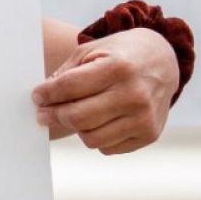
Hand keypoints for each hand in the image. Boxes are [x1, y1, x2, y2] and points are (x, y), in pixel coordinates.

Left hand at [32, 27, 178, 154]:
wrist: (163, 62)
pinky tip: (97, 122)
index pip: (69, 87)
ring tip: (72, 115)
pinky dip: (96, 137)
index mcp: (118, 68)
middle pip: (78, 117)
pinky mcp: (150, 134)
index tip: (37, 97)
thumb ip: (66, 74)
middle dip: (53, 116)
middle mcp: (134, 95)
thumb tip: (42, 99)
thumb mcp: (91, 51)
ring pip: (91, 138)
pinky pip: (108, 148)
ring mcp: (144, 118)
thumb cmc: (120, 55)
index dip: (47, 94)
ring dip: (75, 128)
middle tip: (42, 113)